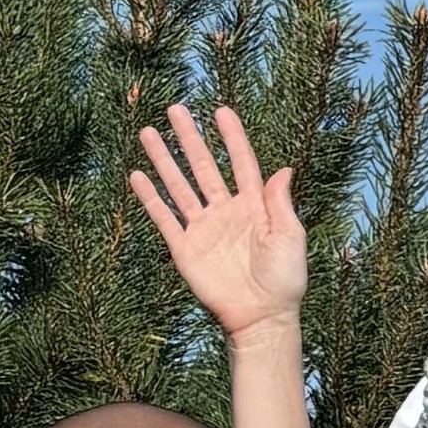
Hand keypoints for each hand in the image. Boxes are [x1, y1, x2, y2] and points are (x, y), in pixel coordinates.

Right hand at [129, 102, 306, 344]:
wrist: (261, 318)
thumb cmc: (283, 279)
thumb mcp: (290, 237)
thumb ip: (280, 203)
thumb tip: (283, 169)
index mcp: (254, 207)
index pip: (241, 164)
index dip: (232, 138)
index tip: (221, 111)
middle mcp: (226, 212)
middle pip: (204, 167)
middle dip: (189, 139)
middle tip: (175, 109)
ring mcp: (203, 228)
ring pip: (180, 186)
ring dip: (164, 160)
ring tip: (147, 132)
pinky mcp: (185, 248)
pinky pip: (164, 218)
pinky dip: (150, 198)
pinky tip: (137, 176)